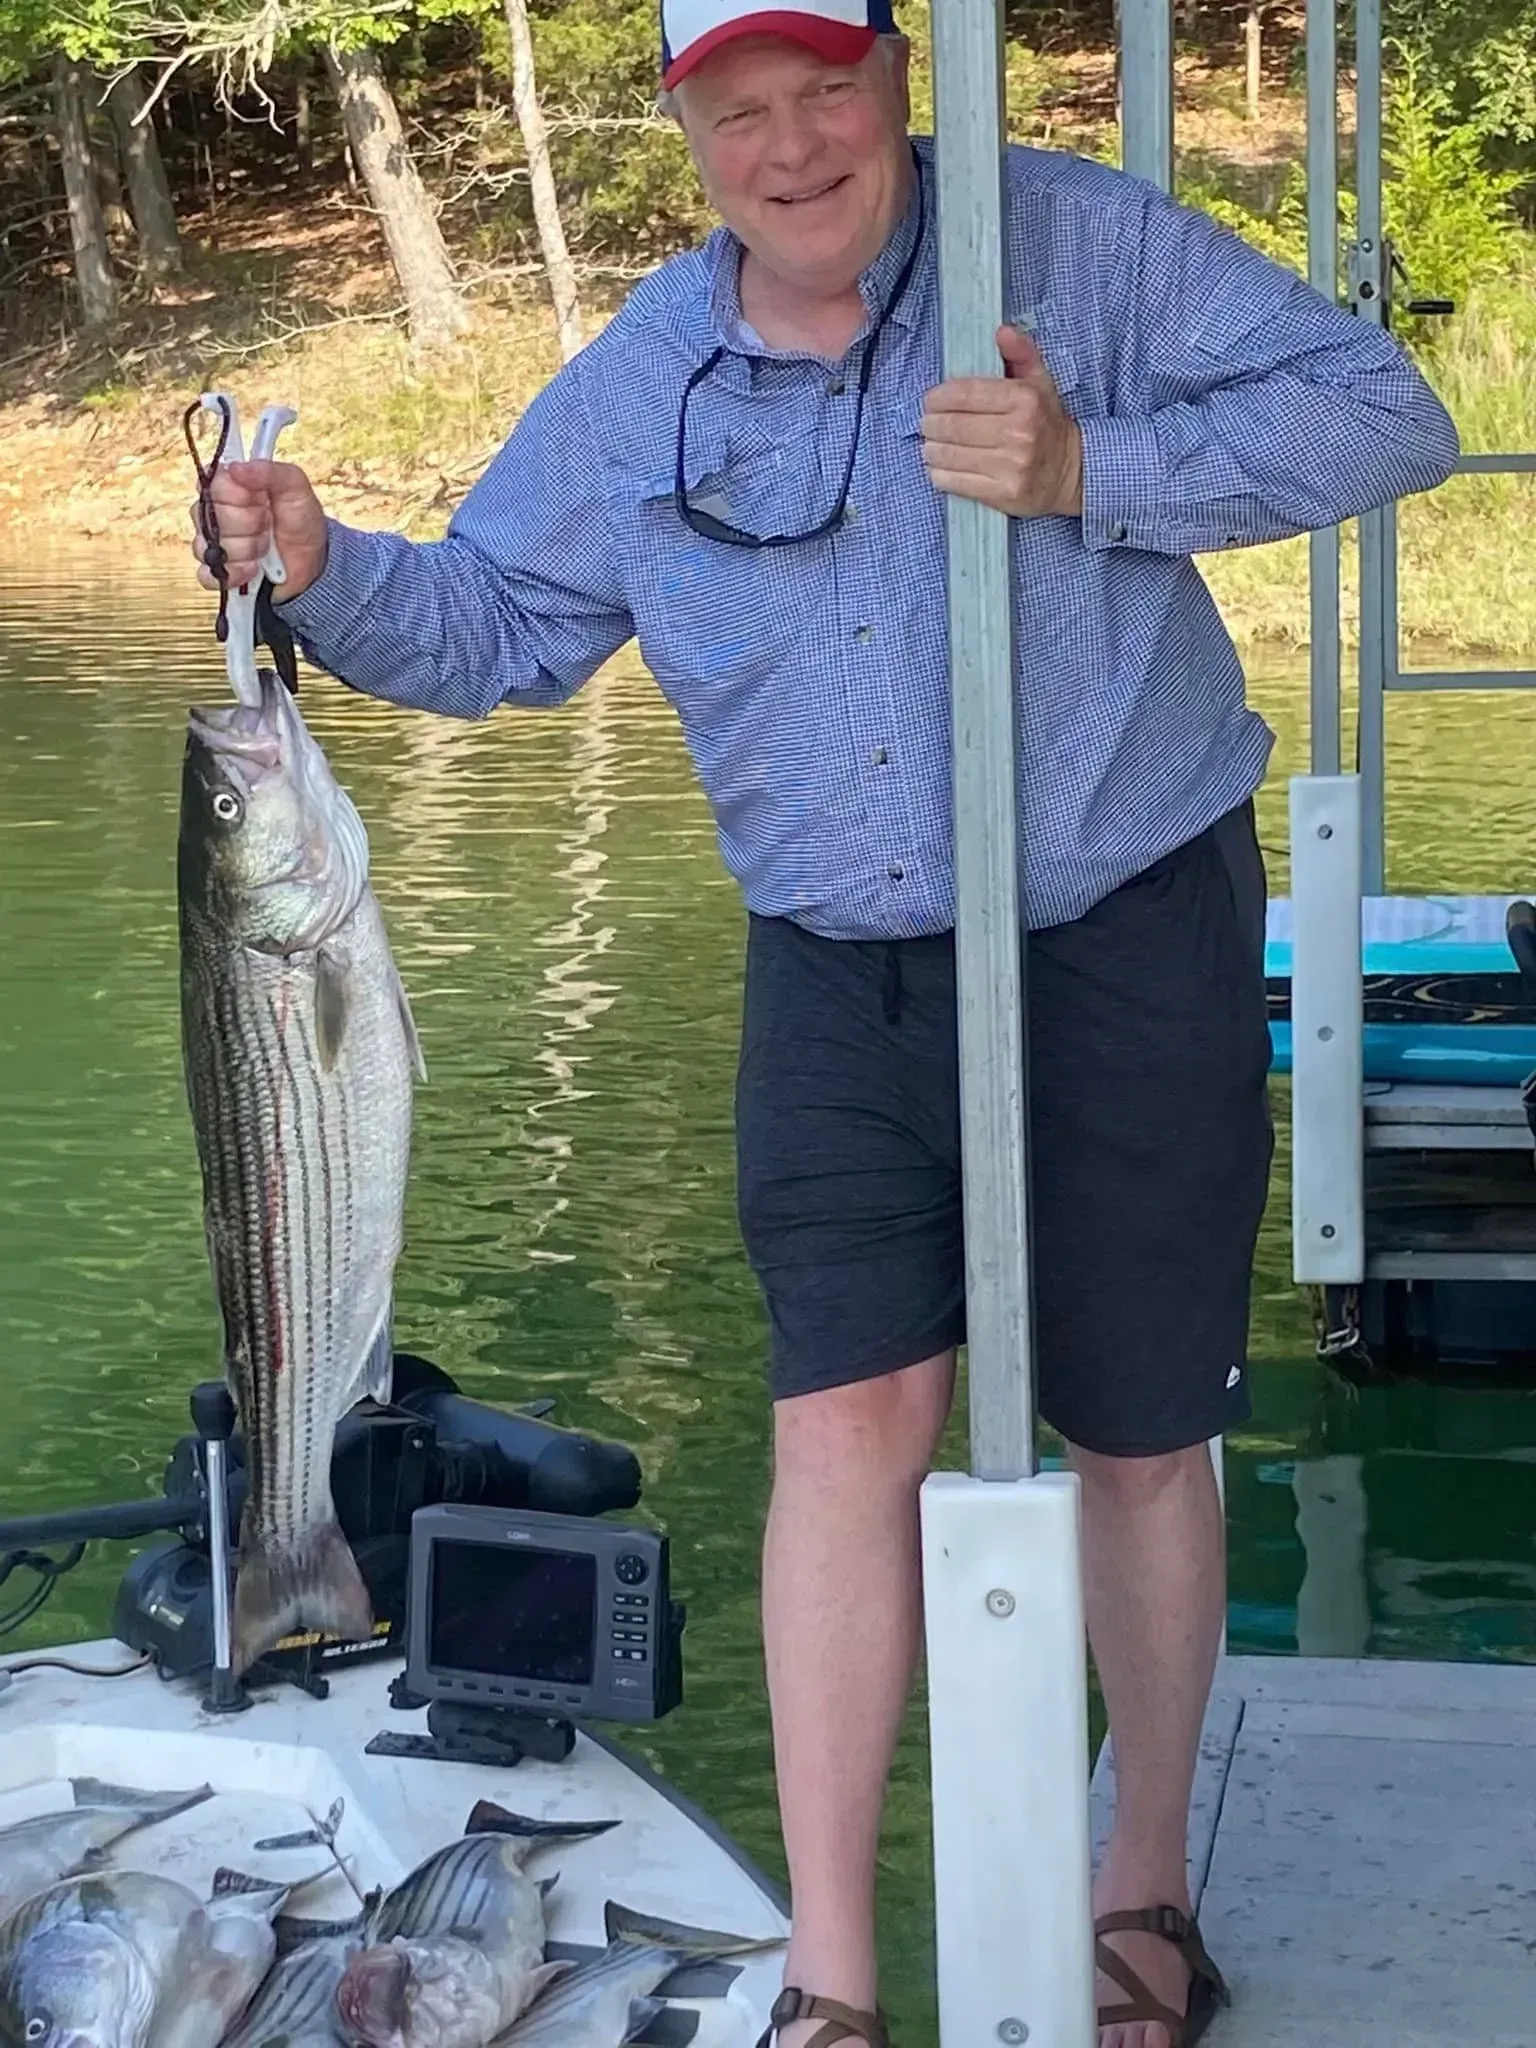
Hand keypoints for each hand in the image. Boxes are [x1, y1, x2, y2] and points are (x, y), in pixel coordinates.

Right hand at [189, 458, 328, 602]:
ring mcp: (211, 543)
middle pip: (212, 518)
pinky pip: (208, 575)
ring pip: (213, 547)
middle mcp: (213, 512)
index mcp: (228, 486)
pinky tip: (253, 569)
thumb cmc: (300, 521)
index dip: (241, 496)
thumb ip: (271, 472)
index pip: (214, 485)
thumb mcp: (296, 488)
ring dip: (248, 550)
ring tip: (265, 547)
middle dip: (250, 526)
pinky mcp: (216, 572)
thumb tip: (237, 467)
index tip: (262, 500)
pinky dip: (235, 574)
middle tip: (268, 526)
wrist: (312, 562)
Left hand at [919, 325, 1083, 518]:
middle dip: (930, 423)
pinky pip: (954, 482)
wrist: (1072, 473)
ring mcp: (1010, 466)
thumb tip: (1001, 331)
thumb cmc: (1047, 424)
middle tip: (927, 423)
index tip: (930, 400)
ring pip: (948, 454)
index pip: (965, 393)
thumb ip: (1021, 354)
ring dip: (931, 448)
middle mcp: (1018, 433)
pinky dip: (938, 473)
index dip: (938, 396)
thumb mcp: (1041, 383)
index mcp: (1024, 400)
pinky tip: (940, 466)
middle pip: (952, 425)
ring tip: (931, 444)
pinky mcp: (1002, 494)